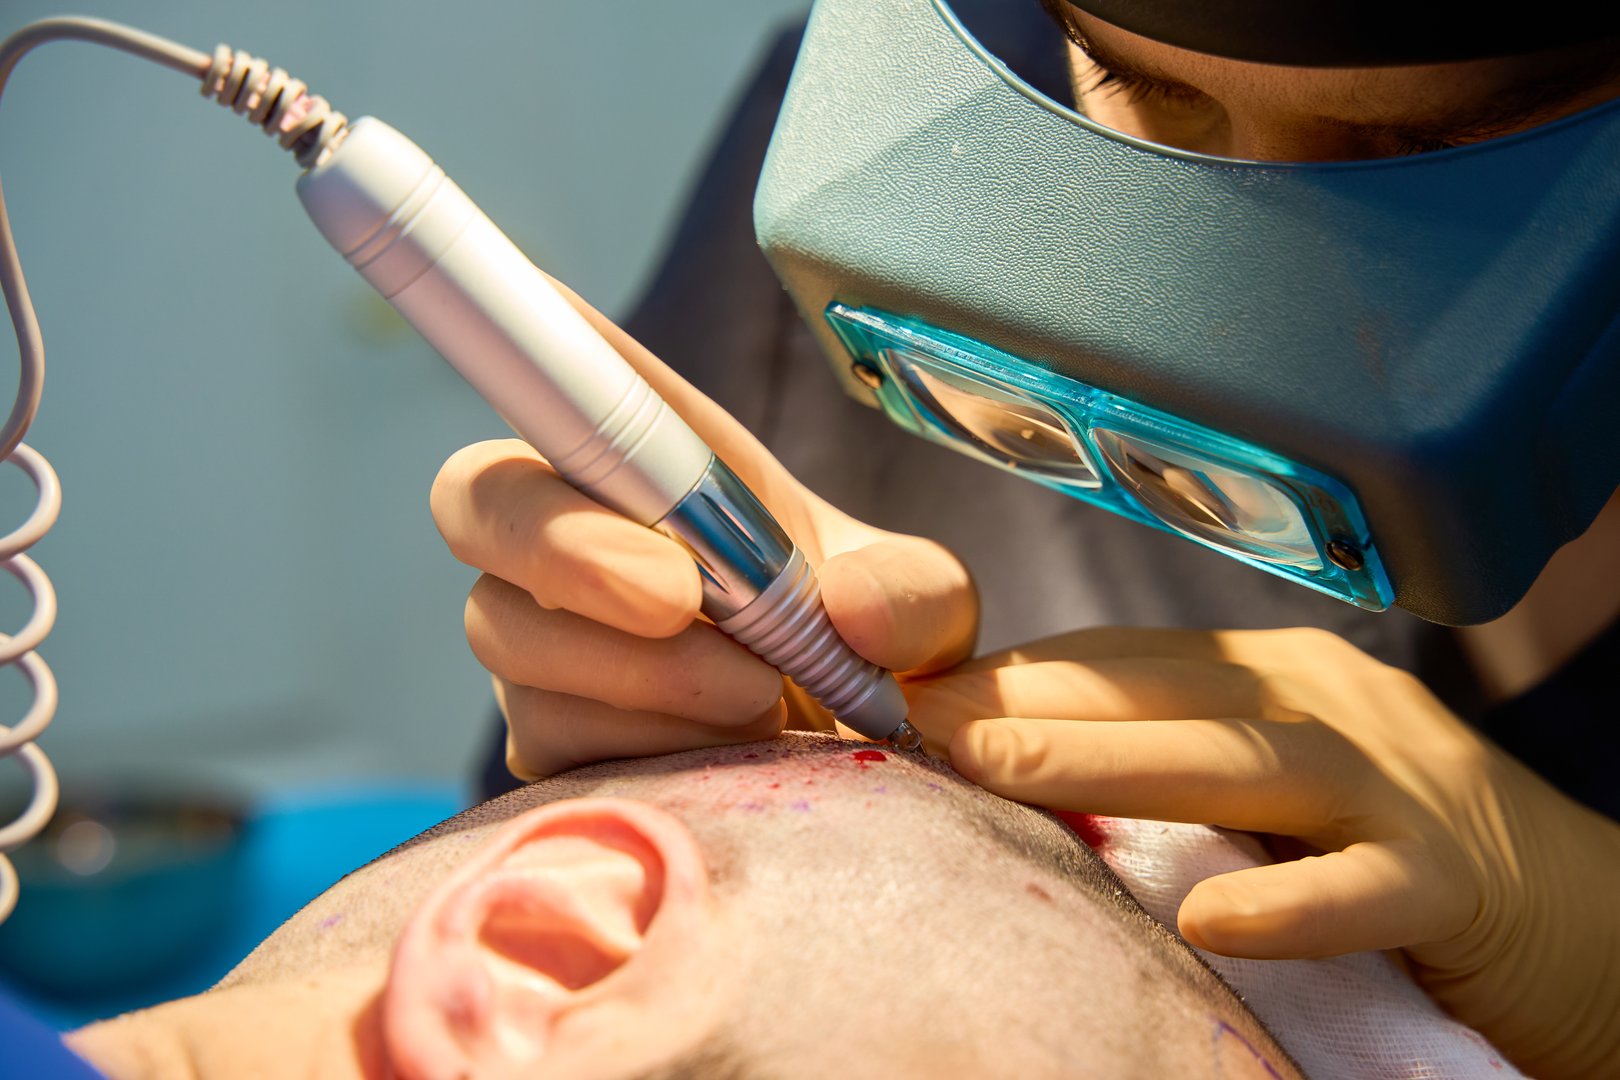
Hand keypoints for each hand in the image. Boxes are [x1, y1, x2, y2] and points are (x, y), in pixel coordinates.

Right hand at [431, 276, 977, 779]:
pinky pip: (547, 733)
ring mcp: (543, 635)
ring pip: (510, 629)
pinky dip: (644, 741)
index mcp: (660, 459)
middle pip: (480, 496)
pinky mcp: (544, 732)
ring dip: (640, 668)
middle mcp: (575, 531)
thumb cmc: (869, 648)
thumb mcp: (925, 608)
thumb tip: (848, 609)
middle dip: (565, 541)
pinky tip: (722, 746)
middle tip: (677, 594)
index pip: (561, 366)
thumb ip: (913, 591)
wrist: (847, 761)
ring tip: (760, 696)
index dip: (516, 324)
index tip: (522, 304)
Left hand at [906, 626, 1619, 1077]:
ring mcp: (1398, 789)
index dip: (1020, 672)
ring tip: (999, 769)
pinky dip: (1291, 902)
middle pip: (1171, 695)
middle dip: (1038, 702)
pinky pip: (1370, 889)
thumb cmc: (1396, 845)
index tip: (912, 688)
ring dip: (1116, 764)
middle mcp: (1333, 709)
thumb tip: (1017, 757)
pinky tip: (1213, 920)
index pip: (1131, 661)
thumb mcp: (1278, 784)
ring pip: (1249, 764)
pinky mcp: (1460, 884)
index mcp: (1278, 680)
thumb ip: (1171, 762)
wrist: (1583, 917)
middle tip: (918, 713)